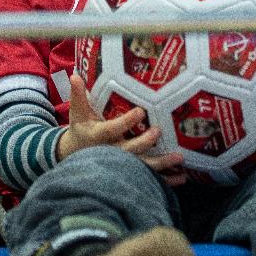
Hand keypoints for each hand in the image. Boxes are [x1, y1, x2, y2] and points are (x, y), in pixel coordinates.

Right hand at [57, 75, 186, 185]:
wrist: (77, 157)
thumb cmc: (82, 130)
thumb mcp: (78, 114)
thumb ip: (78, 96)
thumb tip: (74, 75)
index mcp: (98, 136)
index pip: (112, 130)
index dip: (126, 122)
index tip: (141, 111)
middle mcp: (111, 152)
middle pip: (129, 151)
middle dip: (144, 142)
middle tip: (158, 131)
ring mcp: (121, 165)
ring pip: (142, 166)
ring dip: (161, 163)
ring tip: (179, 158)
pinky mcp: (130, 174)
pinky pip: (147, 178)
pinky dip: (164, 180)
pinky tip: (181, 178)